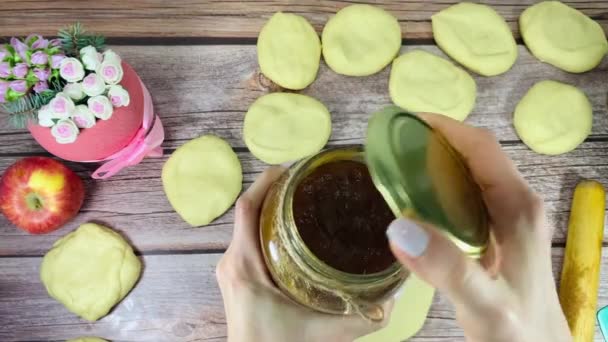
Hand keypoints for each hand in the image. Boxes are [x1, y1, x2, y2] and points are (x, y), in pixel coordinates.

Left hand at [216, 167, 386, 341]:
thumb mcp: (324, 334)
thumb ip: (362, 317)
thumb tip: (395, 294)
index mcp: (245, 265)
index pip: (248, 207)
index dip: (267, 181)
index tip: (294, 167)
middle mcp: (232, 261)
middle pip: (249, 209)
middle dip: (276, 189)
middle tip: (310, 179)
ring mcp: (231, 268)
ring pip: (248, 223)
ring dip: (271, 207)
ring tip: (304, 196)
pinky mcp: (236, 276)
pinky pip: (248, 237)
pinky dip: (267, 225)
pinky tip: (293, 227)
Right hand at [386, 113, 571, 341]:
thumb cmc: (519, 332)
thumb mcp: (484, 303)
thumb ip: (447, 267)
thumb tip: (399, 227)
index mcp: (518, 207)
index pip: (480, 147)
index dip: (443, 127)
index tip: (402, 123)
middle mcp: (517, 205)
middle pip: (474, 156)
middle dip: (434, 144)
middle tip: (390, 149)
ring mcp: (510, 220)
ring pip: (470, 177)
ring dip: (435, 167)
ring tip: (396, 171)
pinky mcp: (499, 237)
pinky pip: (466, 199)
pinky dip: (439, 192)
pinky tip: (416, 207)